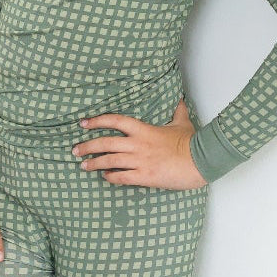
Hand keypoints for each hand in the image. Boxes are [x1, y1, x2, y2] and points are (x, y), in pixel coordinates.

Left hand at [72, 98, 207, 189]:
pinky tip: (105, 176)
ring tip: (83, 165)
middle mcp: (138, 144)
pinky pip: (121, 177)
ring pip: (109, 161)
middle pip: (105, 143)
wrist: (201, 160)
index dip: (97, 121)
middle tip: (75, 150)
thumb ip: (177, 111)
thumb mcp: (183, 122)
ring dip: (94, 163)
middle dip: (87, 146)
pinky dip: (110, 177)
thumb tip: (179, 100)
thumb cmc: (191, 143)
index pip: (115, 121)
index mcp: (144, 130)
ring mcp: (140, 161)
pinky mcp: (145, 176)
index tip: (83, 123)